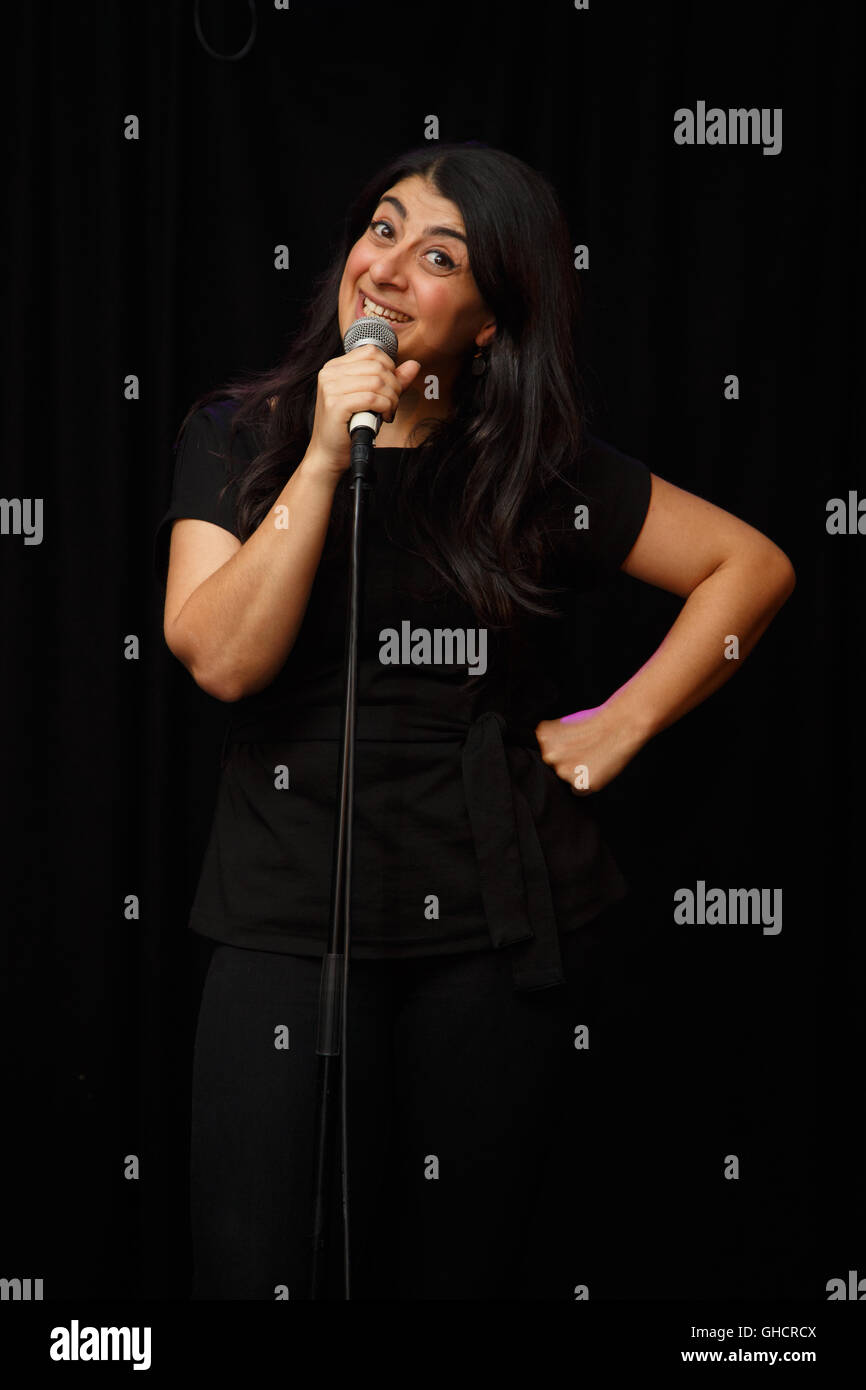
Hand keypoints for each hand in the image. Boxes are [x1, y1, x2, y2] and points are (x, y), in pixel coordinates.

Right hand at [308, 344, 420, 476]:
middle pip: (377, 366)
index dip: (390, 368)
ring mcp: (330, 388)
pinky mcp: (335, 405)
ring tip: (389, 411)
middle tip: (393, 403)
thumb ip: (392, 381)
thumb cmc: (349, 426)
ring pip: (377, 382)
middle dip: (394, 386)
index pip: (371, 352)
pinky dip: (385, 407)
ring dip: (391, 398)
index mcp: (335, 367)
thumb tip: (414, 364)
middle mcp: (330, 373)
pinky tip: (384, 417)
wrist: (329, 453)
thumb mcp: (372, 399)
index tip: (391, 388)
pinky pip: (372, 398)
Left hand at [534, 704, 646, 795]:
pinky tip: (597, 767)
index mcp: (544, 737)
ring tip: (594, 757)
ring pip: (566, 779)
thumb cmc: (598, 722)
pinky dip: (587, 783)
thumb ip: (553, 740)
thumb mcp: (566, 723)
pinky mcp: (580, 783)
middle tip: (586, 751)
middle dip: (567, 762)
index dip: (562, 750)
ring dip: (577, 773)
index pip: (546, 752)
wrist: (621, 726)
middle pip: (554, 767)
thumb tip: (549, 752)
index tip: (575, 744)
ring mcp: (564, 771)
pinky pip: (578, 791)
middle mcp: (550, 755)